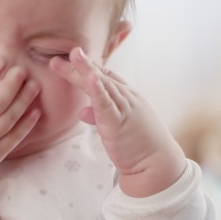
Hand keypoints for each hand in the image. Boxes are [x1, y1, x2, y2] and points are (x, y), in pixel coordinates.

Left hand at [50, 47, 185, 196]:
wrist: (158, 165)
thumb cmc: (138, 145)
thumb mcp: (117, 126)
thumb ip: (98, 116)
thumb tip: (82, 112)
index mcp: (128, 97)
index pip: (107, 77)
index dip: (90, 66)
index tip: (73, 57)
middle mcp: (127, 98)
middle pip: (101, 77)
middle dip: (81, 65)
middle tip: (62, 54)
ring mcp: (124, 109)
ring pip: (103, 85)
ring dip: (87, 69)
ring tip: (74, 54)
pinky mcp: (118, 123)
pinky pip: (106, 104)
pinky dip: (97, 91)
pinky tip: (90, 78)